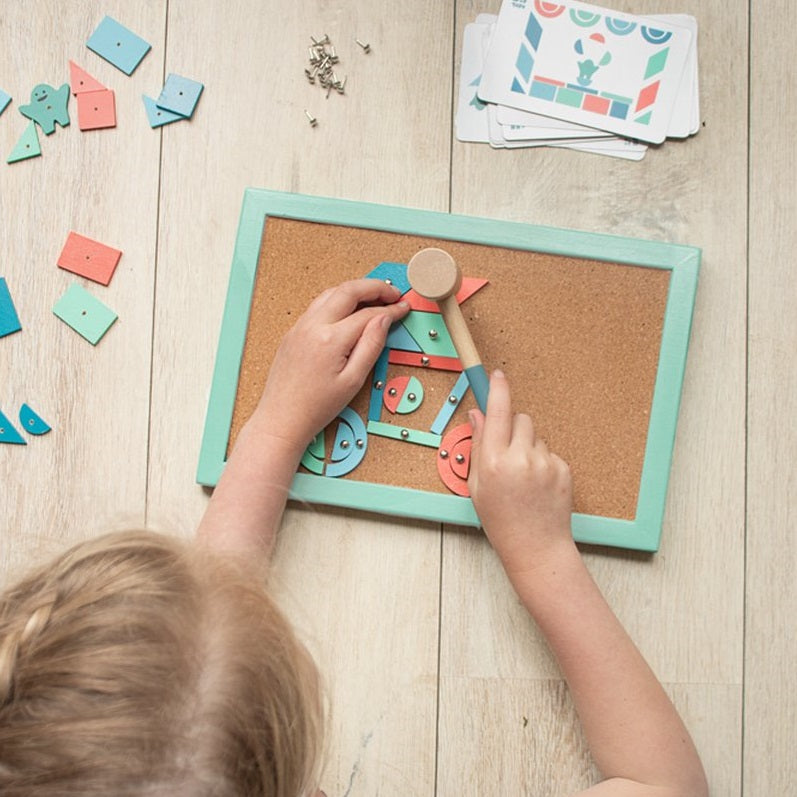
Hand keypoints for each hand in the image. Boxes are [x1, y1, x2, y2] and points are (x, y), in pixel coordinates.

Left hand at [255, 279, 408, 452]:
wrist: (282, 418)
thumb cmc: (316, 407)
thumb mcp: (353, 380)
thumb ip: (371, 345)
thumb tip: (384, 319)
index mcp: (330, 339)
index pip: (368, 313)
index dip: (391, 309)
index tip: (403, 308)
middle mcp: (312, 326)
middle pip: (348, 290)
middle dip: (375, 287)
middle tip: (392, 293)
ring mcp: (300, 326)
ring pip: (331, 293)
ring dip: (355, 290)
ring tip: (374, 298)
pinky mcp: (294, 332)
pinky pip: (318, 305)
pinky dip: (338, 300)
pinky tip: (349, 310)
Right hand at [468, 370, 574, 582]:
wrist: (535, 546)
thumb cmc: (501, 520)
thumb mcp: (477, 485)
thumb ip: (479, 446)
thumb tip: (477, 415)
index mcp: (494, 462)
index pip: (497, 413)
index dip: (497, 390)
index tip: (497, 376)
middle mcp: (520, 459)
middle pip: (521, 419)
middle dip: (514, 428)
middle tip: (508, 452)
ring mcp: (545, 463)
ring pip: (536, 436)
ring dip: (529, 447)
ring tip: (524, 477)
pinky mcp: (563, 469)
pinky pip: (550, 452)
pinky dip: (543, 462)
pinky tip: (538, 485)